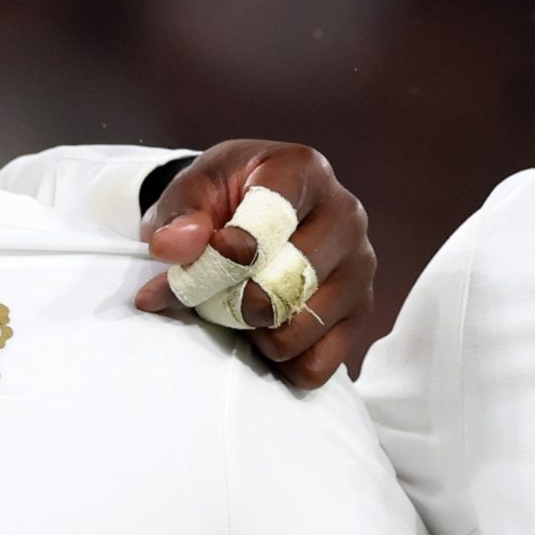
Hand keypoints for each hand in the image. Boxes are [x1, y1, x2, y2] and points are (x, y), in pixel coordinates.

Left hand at [135, 141, 373, 388]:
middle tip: (209, 298)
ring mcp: (358, 267)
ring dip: (254, 334)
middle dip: (235, 299)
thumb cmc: (227, 199)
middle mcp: (344, 216)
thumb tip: (173, 247)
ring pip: (300, 327)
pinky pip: (316, 364)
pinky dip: (280, 363)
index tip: (211, 260)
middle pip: (289, 277)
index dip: (234, 247)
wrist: (259, 214)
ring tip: (239, 312)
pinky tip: (265, 335)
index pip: (273, 213)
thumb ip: (179, 214)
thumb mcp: (195, 189)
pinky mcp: (360, 313)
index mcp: (303, 171)